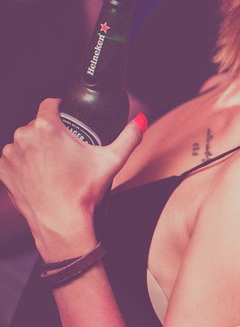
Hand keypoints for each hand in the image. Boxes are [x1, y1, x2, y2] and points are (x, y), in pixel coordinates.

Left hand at [0, 99, 144, 258]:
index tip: (68, 119)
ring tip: (54, 164)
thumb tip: (140, 121)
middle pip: (38, 124)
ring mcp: (10, 154)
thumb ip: (129, 137)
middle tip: (67, 150)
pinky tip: (40, 175)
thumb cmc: (83, 192)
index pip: (50, 103)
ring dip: (36, 147)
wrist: (60, 222)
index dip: (61, 108)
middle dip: (51, 133)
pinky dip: (25, 163)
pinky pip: (15, 158)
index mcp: (47, 128)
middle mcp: (23, 137)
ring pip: (25, 141)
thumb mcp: (112, 161)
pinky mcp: (3, 170)